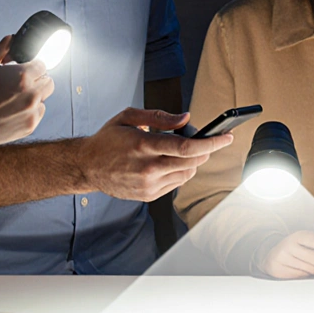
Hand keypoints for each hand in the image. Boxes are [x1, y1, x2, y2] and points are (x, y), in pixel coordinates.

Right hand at [0, 36, 53, 149]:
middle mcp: (31, 95)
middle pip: (47, 82)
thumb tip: (12, 39)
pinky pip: (37, 115)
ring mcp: (31, 113)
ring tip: (10, 100)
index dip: (30, 66)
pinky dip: (28, 112)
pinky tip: (10, 111)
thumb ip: (1, 50)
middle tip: (16, 84)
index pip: (42, 65)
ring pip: (43, 100)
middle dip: (35, 80)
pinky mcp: (28, 128)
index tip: (22, 70)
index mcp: (22, 76)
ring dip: (33, 97)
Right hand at [80, 108, 232, 201]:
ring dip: (193, 161)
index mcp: (142, 145)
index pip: (185, 147)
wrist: (87, 166)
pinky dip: (181, 171)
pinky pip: (176, 183)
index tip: (226, 137)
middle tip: (209, 141)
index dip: (210, 143)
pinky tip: (171, 162)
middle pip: (191, 162)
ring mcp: (148, 185)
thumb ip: (160, 116)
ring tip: (184, 150)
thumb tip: (185, 119)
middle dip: (207, 151)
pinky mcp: (148, 195)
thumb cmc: (107, 140)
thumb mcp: (129, 117)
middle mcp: (147, 168)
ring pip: (187, 174)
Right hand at [260, 231, 313, 279]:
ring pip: (310, 270)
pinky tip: (304, 272)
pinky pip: (301, 277)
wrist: (272, 257)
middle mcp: (289, 245)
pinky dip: (306, 276)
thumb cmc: (296, 250)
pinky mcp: (279, 270)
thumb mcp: (307, 242)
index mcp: (299, 235)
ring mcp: (282, 258)